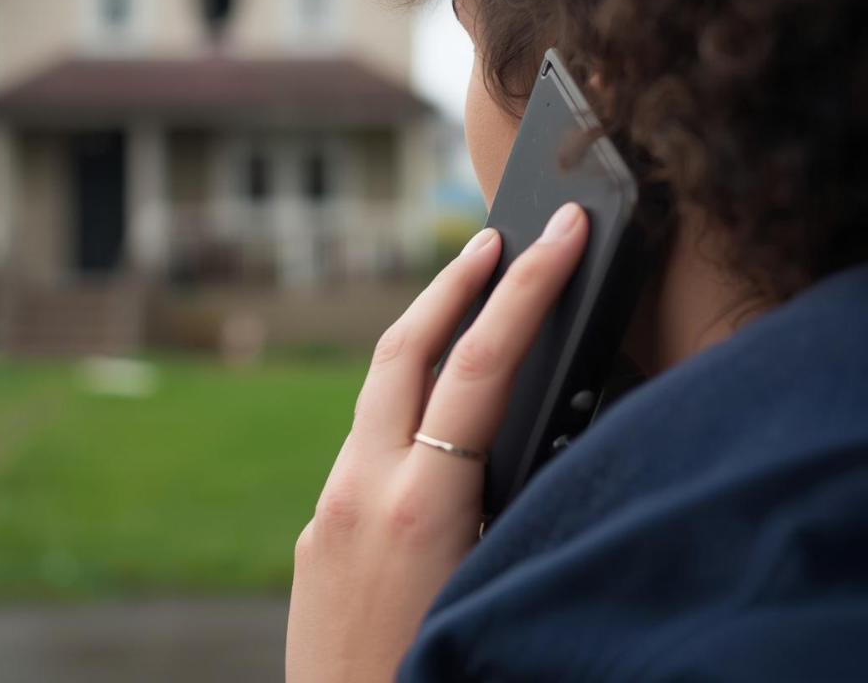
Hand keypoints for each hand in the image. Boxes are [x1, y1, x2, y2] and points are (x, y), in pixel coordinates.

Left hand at [285, 203, 588, 682]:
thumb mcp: (500, 582)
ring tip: (467, 305)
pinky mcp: (314, 528)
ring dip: (425, 337)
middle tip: (494, 239)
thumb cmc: (442, 676)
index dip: (529, 287)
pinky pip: (364, 444)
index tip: (559, 234)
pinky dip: (403, 406)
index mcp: (422, 505)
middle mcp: (360, 489)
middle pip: (404, 347)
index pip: (482, 364)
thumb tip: (533, 432)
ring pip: (379, 390)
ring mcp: (327, 506)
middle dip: (454, 283)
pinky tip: (432, 415)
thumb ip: (512, 502)